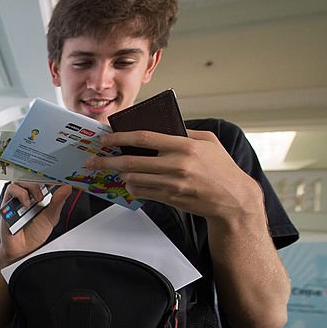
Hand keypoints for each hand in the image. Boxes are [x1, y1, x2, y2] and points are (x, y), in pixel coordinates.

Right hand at [0, 181, 71, 267]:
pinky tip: (26, 203)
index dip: (50, 174)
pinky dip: (20, 194)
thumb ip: (58, 202)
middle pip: (31, 175)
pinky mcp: (7, 203)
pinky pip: (11, 190)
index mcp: (39, 195)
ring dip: (32, 187)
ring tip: (39, 199)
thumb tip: (67, 188)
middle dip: (42, 179)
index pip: (44, 178)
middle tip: (50, 188)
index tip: (60, 174)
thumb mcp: (51, 217)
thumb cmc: (35, 233)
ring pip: (21, 180)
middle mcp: (27, 194)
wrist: (22, 249)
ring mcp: (16, 198)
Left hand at [88, 130, 262, 224]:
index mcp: (184, 146)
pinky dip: (132, 187)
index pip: (143, 138)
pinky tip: (130, 182)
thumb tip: (162, 128)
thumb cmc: (221, 168)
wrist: (233, 199)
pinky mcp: (170, 198)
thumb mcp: (208, 142)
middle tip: (93, 161)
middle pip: (131, 161)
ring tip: (113, 171)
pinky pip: (142, 192)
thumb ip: (184, 133)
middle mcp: (176, 164)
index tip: (105, 139)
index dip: (119, 138)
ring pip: (133, 179)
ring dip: (120, 175)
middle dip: (106, 161)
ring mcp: (172, 183)